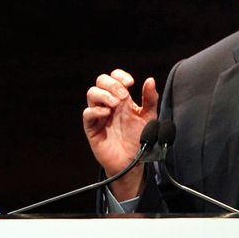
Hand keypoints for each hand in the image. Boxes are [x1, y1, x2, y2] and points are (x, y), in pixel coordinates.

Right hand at [83, 69, 158, 199]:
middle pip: (101, 81)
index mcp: (122, 98)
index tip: (130, 83)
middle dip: (112, 84)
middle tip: (124, 96)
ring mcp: (99, 115)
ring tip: (116, 104)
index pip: (114, 77)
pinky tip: (107, 113)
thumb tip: (150, 80)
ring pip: (92, 93)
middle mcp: (108, 103)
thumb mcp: (149, 117)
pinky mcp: (92, 128)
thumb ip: (150, 99)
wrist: (133, 161)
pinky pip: (87, 114)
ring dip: (104, 95)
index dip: (120, 76)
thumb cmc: (139, 138)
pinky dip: (96, 110)